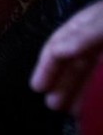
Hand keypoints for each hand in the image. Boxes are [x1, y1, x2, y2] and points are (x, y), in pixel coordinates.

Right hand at [30, 0, 102, 114]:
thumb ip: (85, 34)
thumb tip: (57, 51)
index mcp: (86, 24)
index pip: (58, 44)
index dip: (46, 66)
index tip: (37, 88)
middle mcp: (96, 38)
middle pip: (74, 61)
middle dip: (62, 82)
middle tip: (52, 106)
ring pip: (91, 72)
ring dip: (79, 90)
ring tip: (71, 110)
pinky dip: (97, 92)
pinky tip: (92, 106)